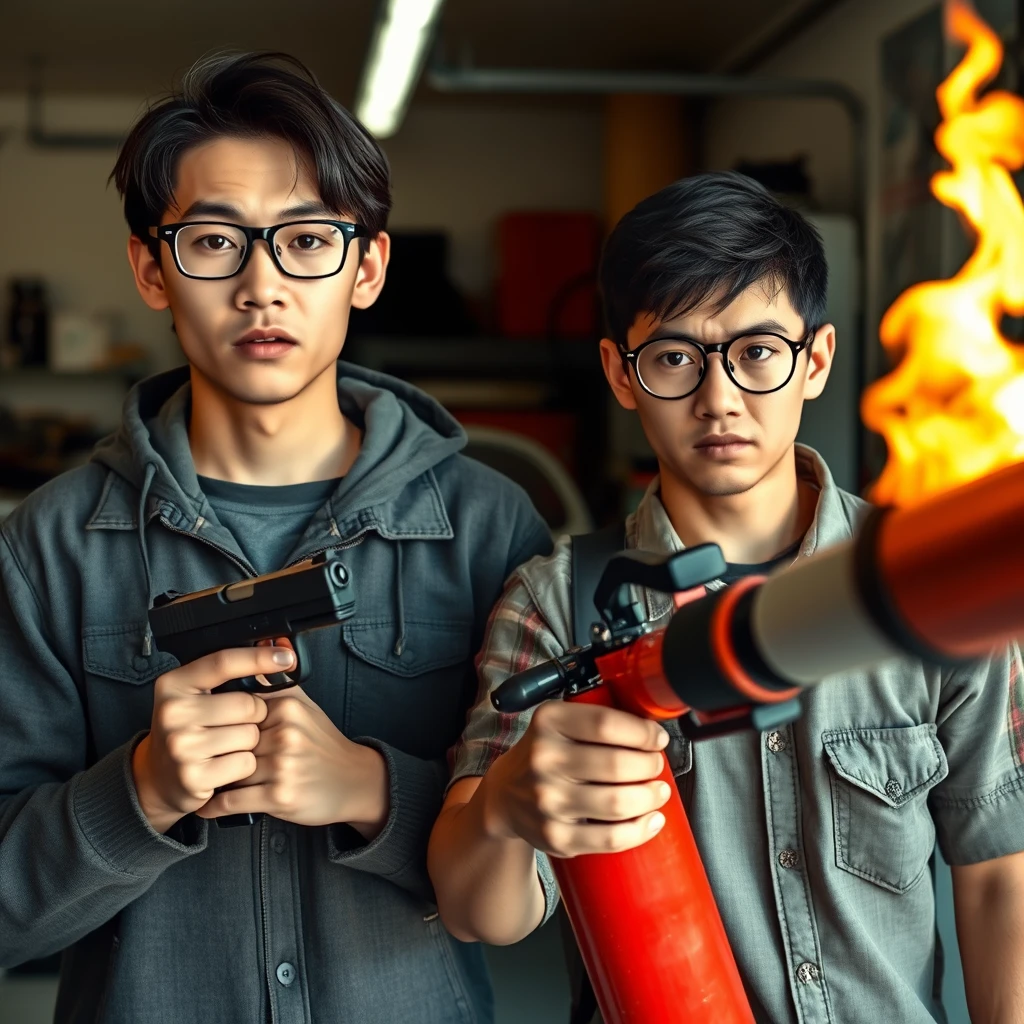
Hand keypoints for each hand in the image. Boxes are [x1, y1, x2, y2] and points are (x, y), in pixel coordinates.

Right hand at [132, 645, 293, 832]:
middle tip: (234, 726)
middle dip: (254, 715)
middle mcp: (173, 712)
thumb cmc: (189, 732)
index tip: (287, 658)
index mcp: (174, 684)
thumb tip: (281, 651)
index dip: (260, 657)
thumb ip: (231, 674)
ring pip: (250, 735)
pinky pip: (245, 763)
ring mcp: (181, 746)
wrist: (159, 781)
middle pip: (247, 704)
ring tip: (227, 747)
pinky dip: (244, 767)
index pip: (223, 662)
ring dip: (250, 743)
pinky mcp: (193, 776)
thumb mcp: (197, 697)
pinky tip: (225, 767)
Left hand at [195, 686, 389, 836]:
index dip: (219, 723)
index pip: (234, 709)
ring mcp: (282, 766)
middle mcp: (285, 734)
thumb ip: (277, 682)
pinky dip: (213, 805)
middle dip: (214, 751)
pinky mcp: (279, 796)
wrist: (354, 780)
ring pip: (226, 770)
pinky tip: (205, 803)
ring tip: (201, 781)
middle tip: (198, 758)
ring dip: (213, 779)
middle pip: (228, 740)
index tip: (203, 730)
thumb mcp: (305, 705)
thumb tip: (264, 643)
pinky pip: (231, 800)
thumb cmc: (324, 744)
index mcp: (287, 708)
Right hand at [481, 701, 671, 857]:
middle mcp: (544, 759)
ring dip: (650, 797)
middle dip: (650, 765)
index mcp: (548, 722)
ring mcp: (547, 800)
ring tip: (658, 791)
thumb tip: (653, 730)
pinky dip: (640, 830)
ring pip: (618, 802)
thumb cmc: (545, 755)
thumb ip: (596, 720)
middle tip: (656, 765)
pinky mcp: (555, 836)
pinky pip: (610, 838)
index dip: (642, 732)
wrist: (505, 795)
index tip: (658, 738)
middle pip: (617, 764)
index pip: (606, 724)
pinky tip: (652, 820)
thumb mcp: (559, 723)